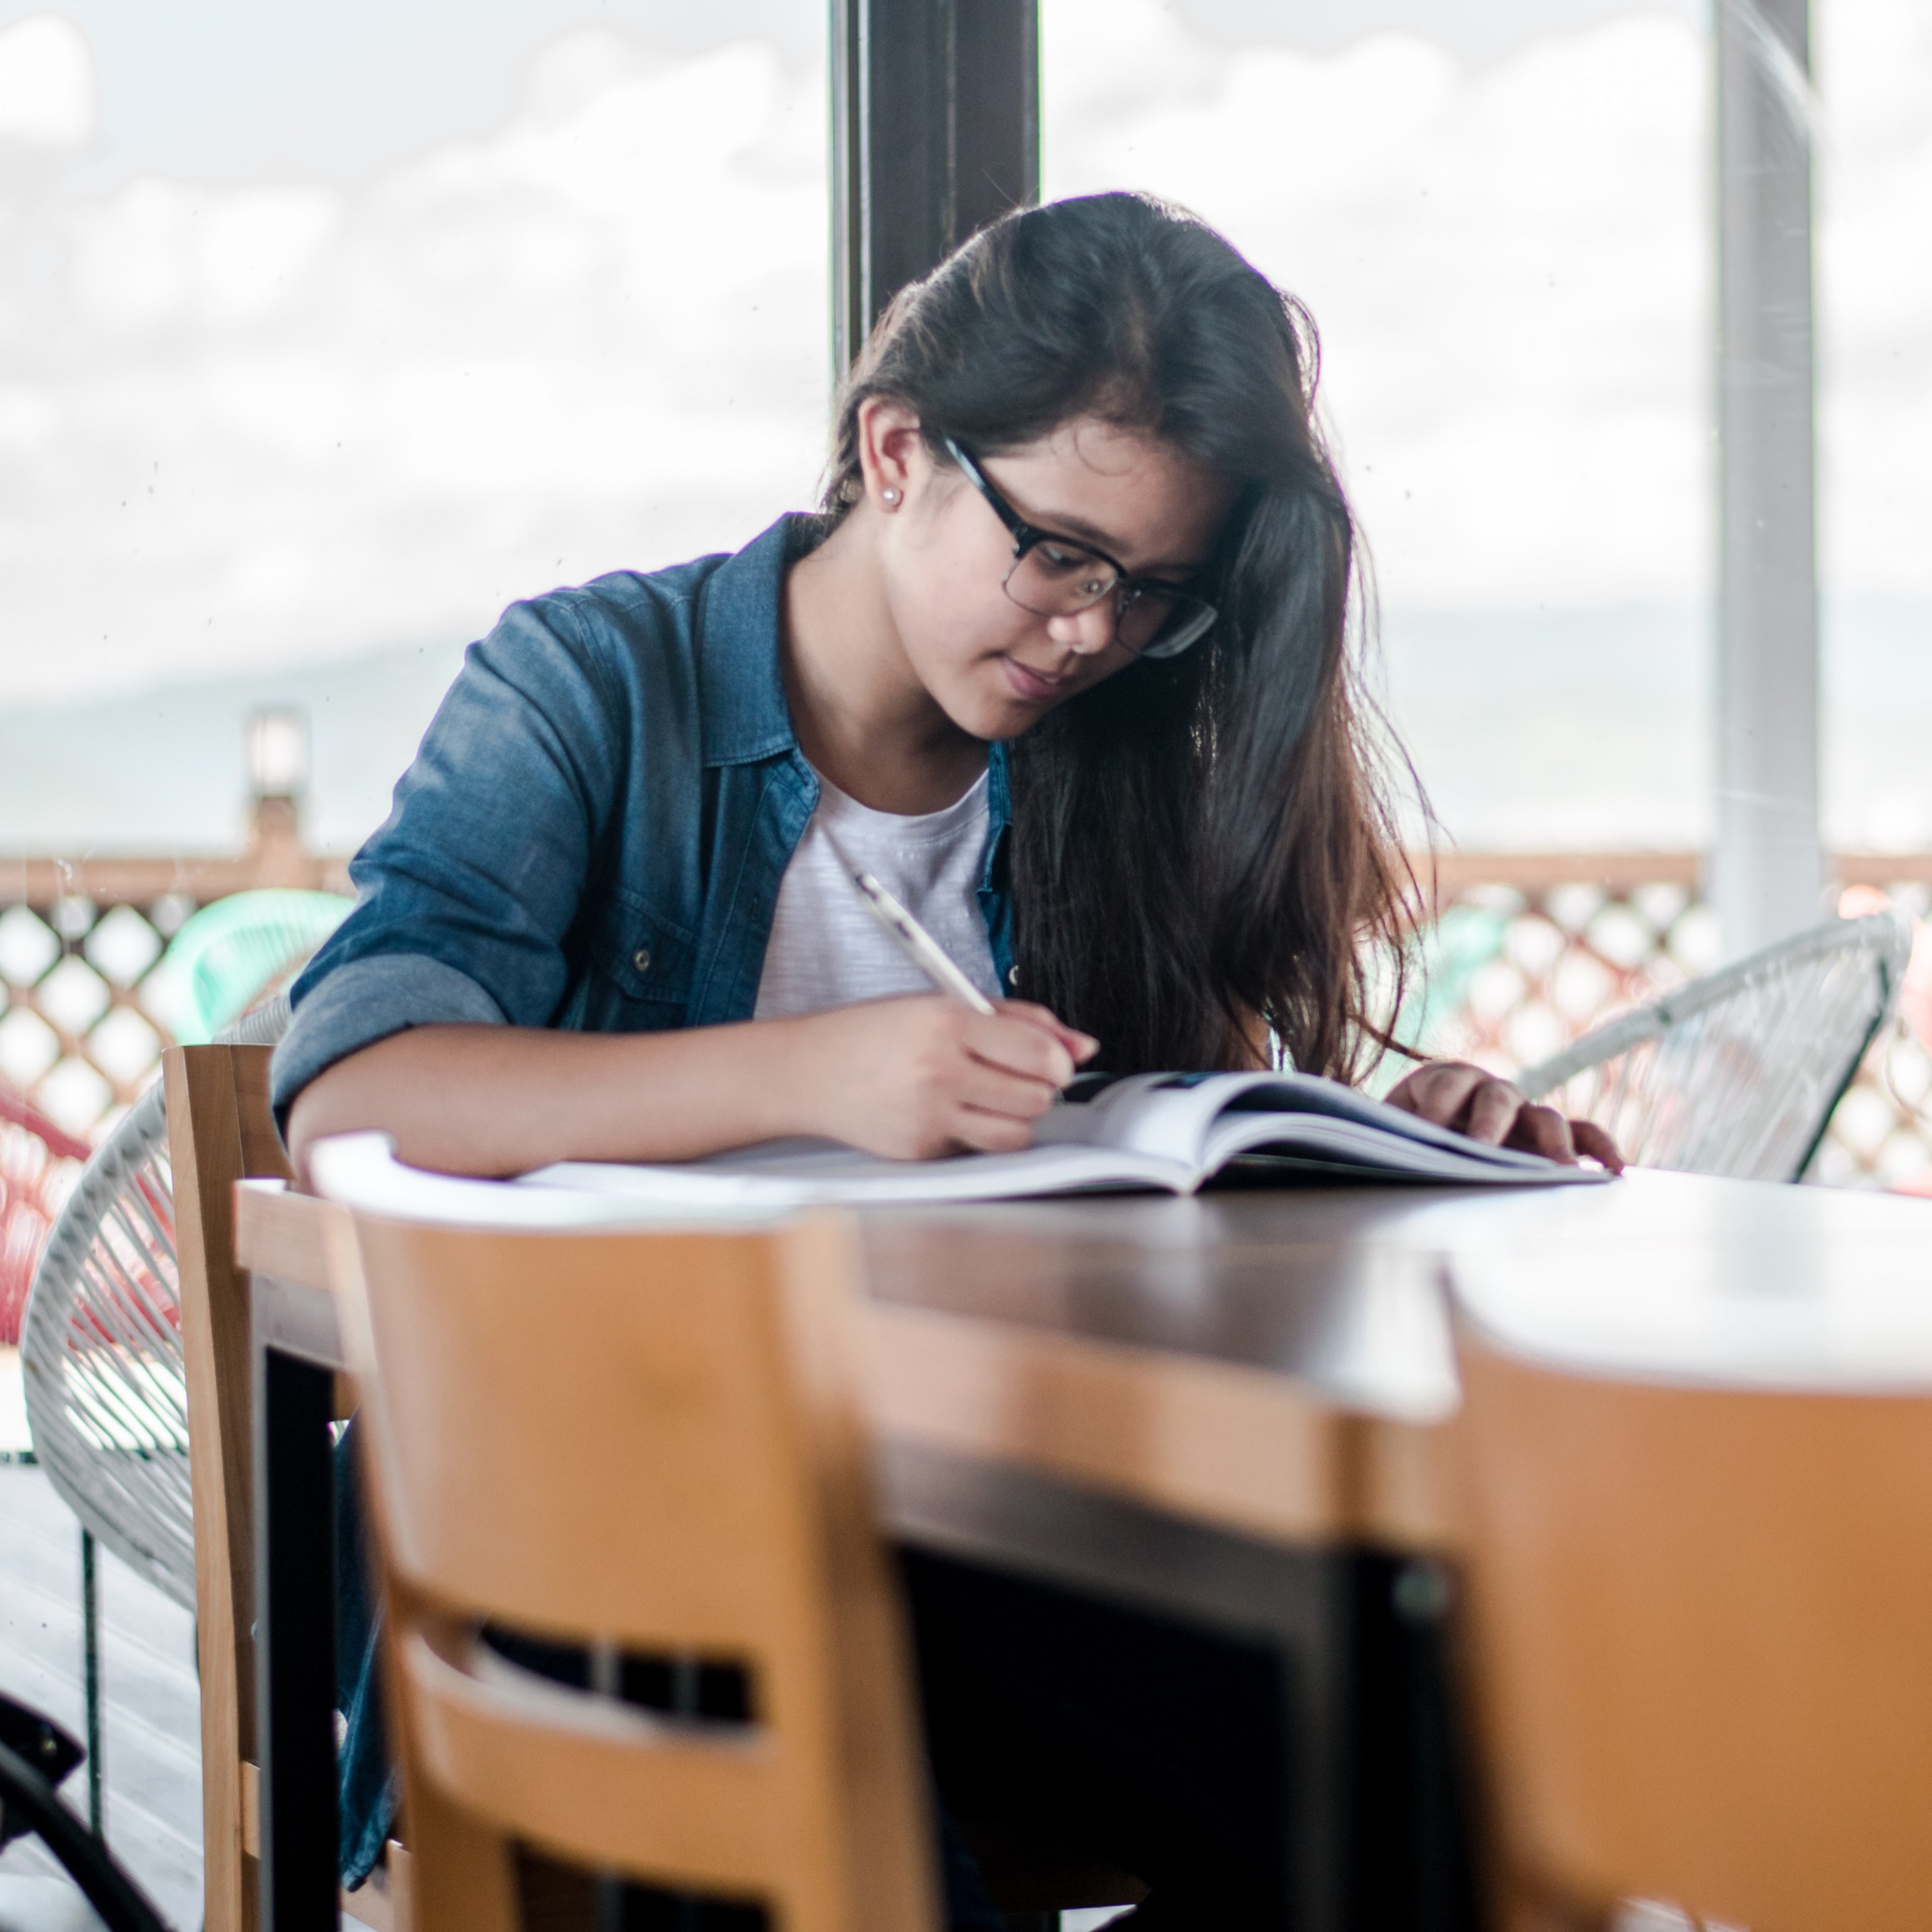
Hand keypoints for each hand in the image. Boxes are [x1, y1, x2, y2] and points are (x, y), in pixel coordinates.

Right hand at [786, 996, 1098, 1159]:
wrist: (807, 1072)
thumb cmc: (875, 1033)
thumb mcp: (943, 1004)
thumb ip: (1018, 1021)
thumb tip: (1081, 1046)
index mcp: (946, 1023)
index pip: (1037, 1053)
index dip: (1059, 1061)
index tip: (1055, 1062)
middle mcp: (938, 1071)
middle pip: (1035, 1097)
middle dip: (1038, 1088)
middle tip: (1018, 1076)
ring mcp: (928, 1117)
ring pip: (1016, 1133)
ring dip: (1016, 1117)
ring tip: (990, 1096)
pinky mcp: (920, 1151)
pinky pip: (977, 1150)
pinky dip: (976, 1134)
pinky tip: (950, 1111)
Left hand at [1385, 1060, 1623, 1172]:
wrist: (1417, 1136)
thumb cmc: (1403, 1135)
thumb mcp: (1390, 1129)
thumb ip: (1388, 1133)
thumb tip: (1375, 1147)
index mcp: (1443, 1080)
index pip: (1446, 1083)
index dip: (1437, 1103)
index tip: (1428, 1128)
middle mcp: (1488, 1091)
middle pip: (1498, 1097)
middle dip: (1491, 1122)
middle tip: (1485, 1149)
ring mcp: (1523, 1113)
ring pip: (1546, 1117)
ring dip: (1554, 1141)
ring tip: (1562, 1169)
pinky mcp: (1547, 1136)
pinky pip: (1581, 1135)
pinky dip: (1599, 1147)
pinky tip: (1614, 1170)